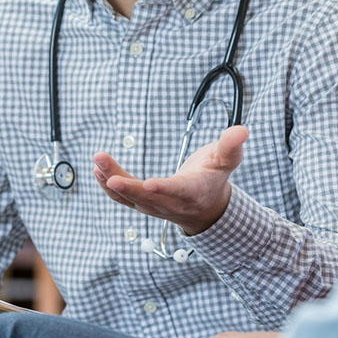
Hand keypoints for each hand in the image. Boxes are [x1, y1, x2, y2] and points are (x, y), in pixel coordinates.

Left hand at [93, 125, 248, 234]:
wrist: (206, 207)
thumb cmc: (214, 178)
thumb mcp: (226, 160)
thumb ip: (231, 146)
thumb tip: (242, 130)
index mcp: (193, 192)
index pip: (178, 192)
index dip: (163, 189)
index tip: (148, 183)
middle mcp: (171, 203)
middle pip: (147, 198)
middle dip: (128, 188)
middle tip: (110, 177)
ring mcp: (154, 206)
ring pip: (130, 198)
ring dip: (111, 181)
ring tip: (98, 162)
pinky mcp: (142, 203)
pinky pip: (122, 199)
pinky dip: (107, 187)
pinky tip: (96, 170)